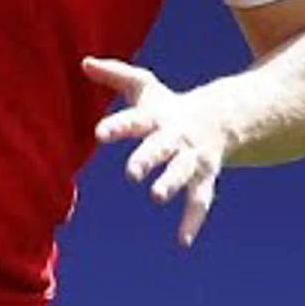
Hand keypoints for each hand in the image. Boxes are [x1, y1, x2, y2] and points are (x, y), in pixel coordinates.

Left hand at [83, 56, 230, 245]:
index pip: (135, 120)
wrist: (220, 119)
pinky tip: (182, 242)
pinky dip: (192, 222)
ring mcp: (192, 159)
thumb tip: (84, 62)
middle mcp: (176, 138)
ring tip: (156, 197)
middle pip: (161, 147)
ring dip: (171, 183)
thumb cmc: (168, 106)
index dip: (118, 127)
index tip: (100, 134)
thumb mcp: (144, 88)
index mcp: (157, 117)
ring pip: (182, 172)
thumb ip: (115, 75)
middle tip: (132, 173)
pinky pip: (200, 201)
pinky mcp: (204, 178)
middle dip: (148, 158)